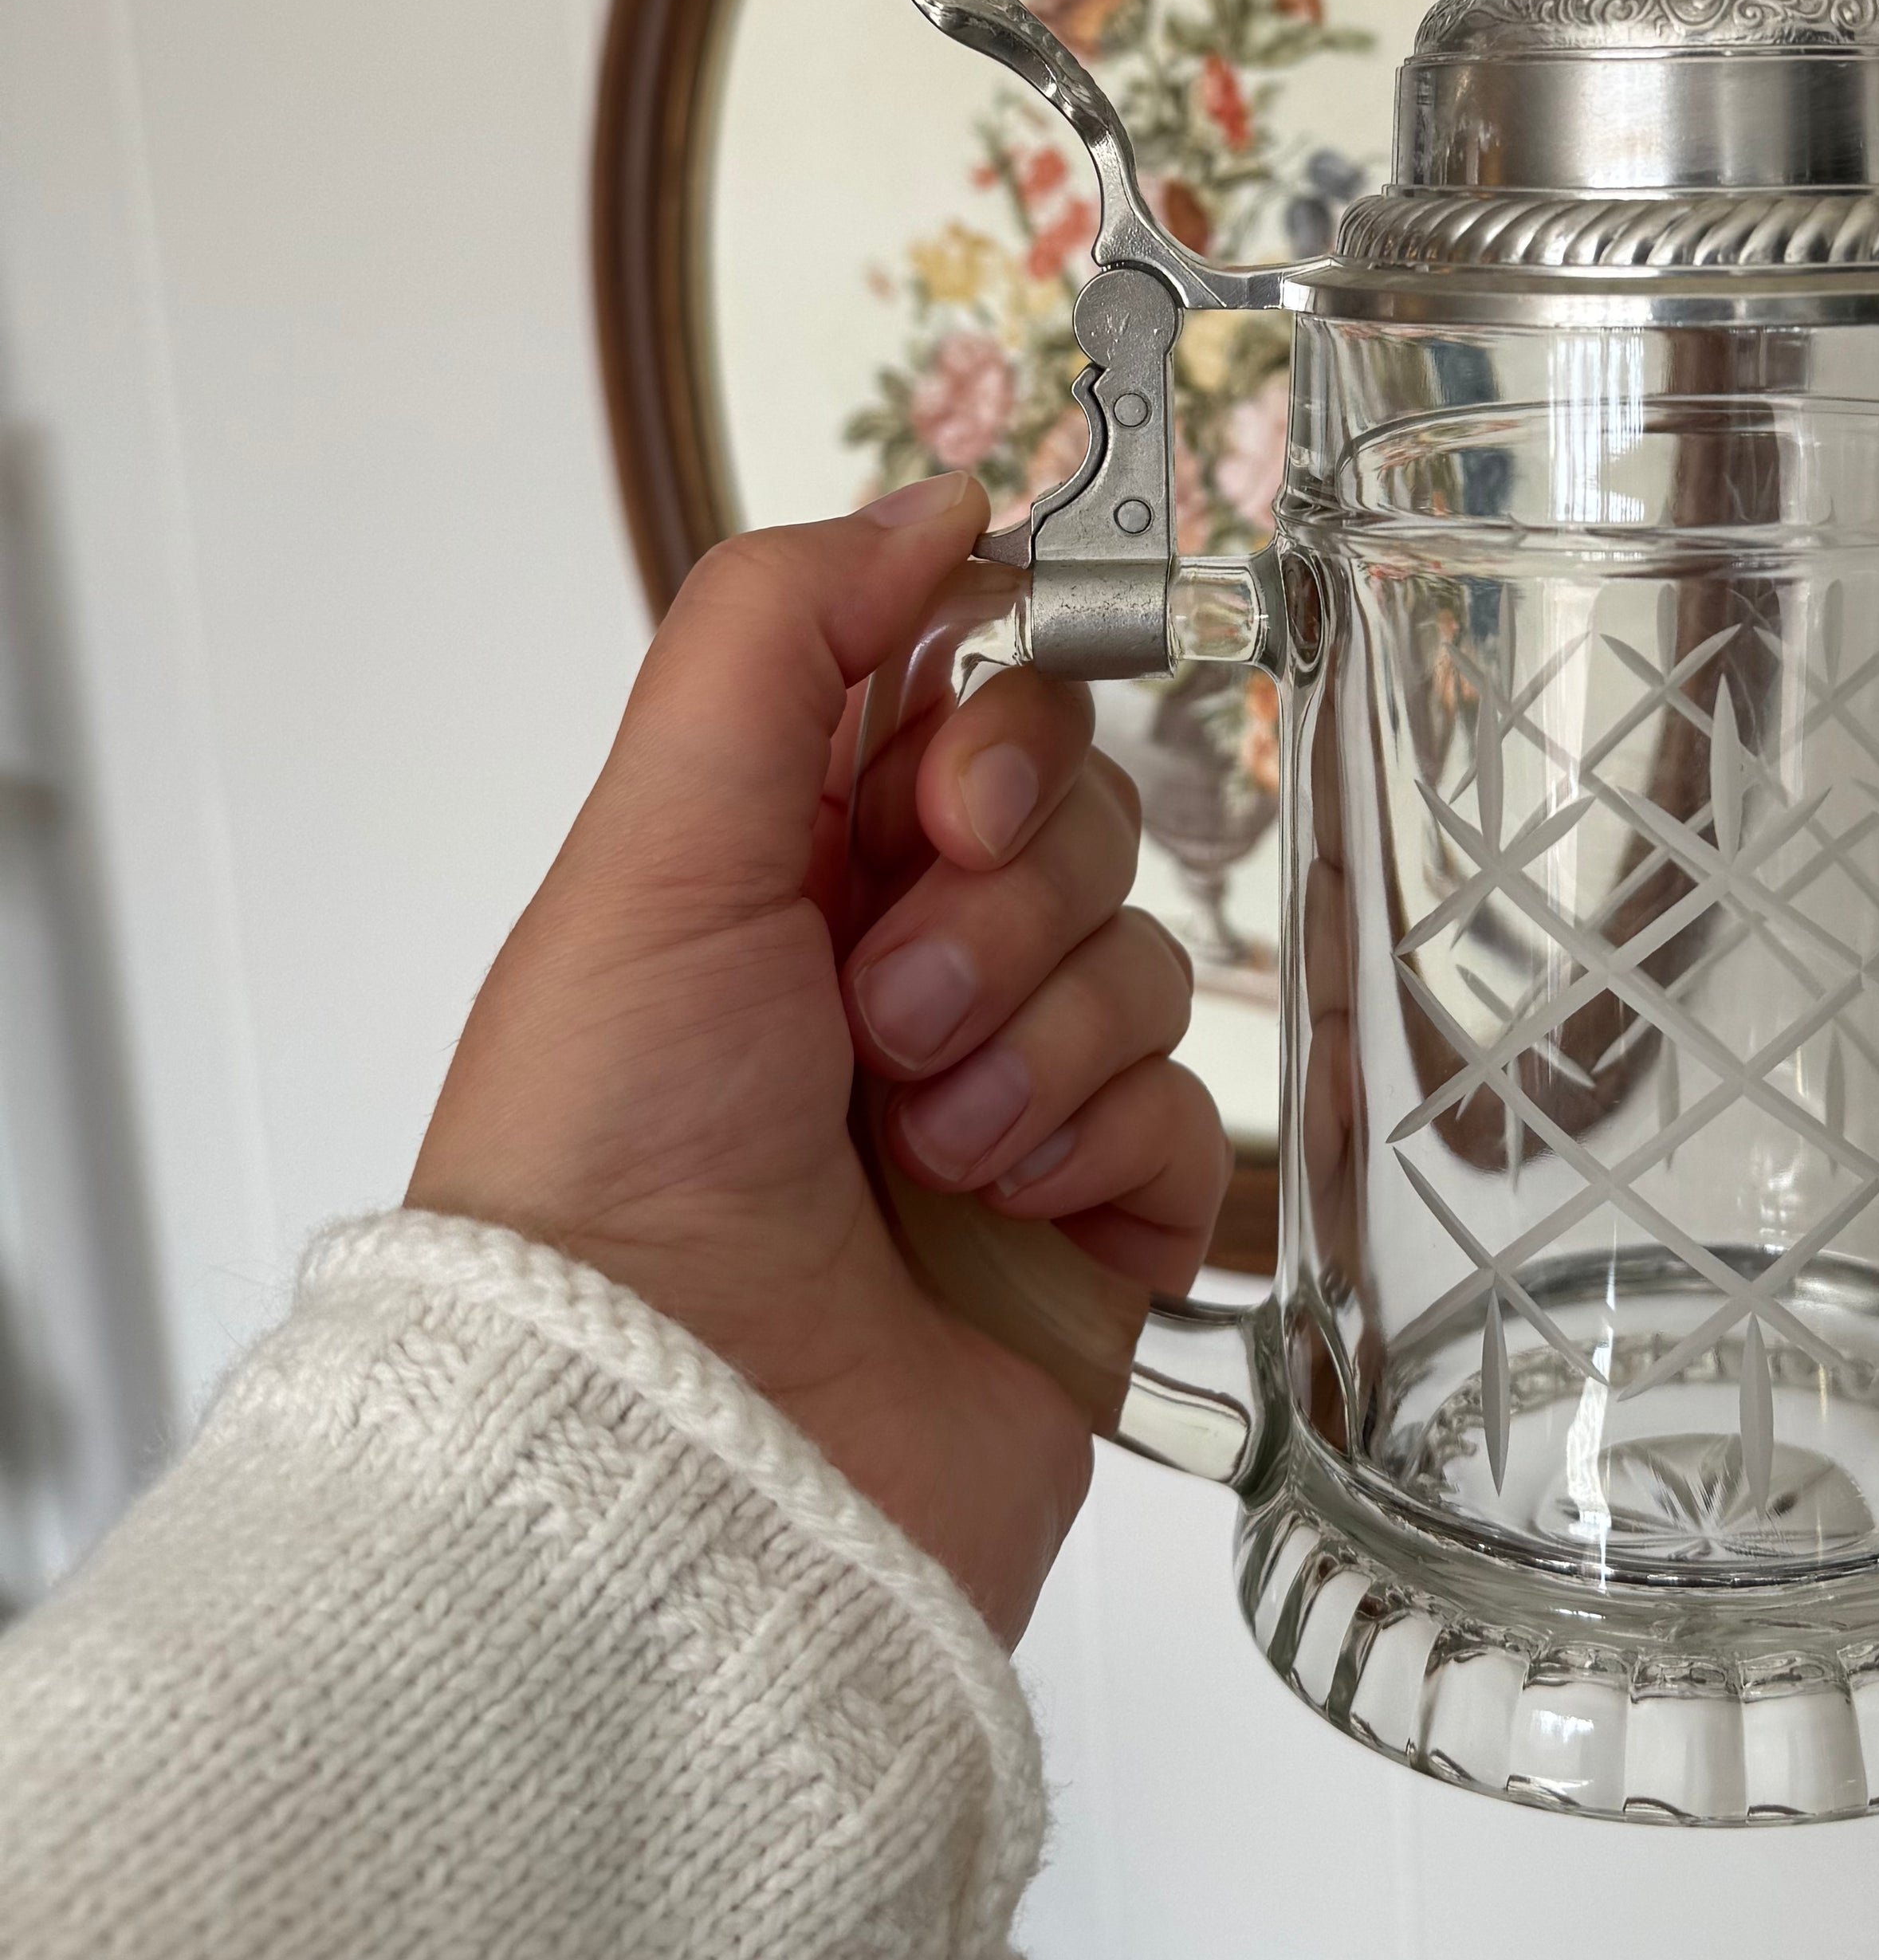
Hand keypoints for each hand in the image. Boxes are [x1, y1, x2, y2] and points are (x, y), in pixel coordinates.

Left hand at [408, 475, 1228, 1639]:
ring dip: (1032, 1040)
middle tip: (886, 1007)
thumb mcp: (648, 852)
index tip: (941, 802)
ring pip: (1139, 959)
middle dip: (1001, 901)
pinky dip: (1104, 1152)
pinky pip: (1191, 1116)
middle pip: (1080, 818)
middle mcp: (896, 971)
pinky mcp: (1089, 1235)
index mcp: (782, 869)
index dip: (993, 731)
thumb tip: (934, 503)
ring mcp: (1002, 1105)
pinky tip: (1008, 1211)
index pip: (970, 704)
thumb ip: (776, 637)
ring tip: (915, 1148)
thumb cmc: (606, 1166)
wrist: (662, 1456)